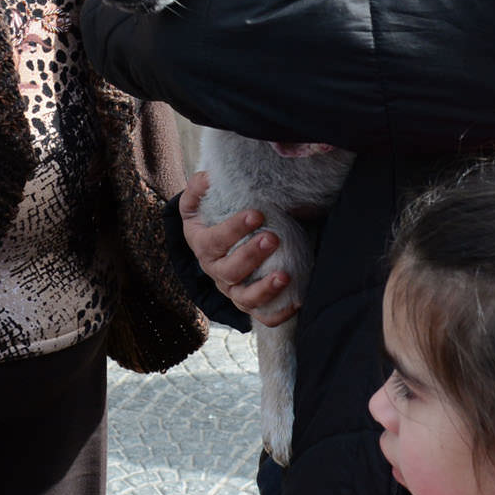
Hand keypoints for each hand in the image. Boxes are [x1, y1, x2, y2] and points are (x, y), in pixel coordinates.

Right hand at [181, 170, 295, 326]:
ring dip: (265, 289)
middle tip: (273, 238)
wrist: (217, 241)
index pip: (214, 241)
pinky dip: (278, 313)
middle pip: (230, 271)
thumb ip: (199, 187)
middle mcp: (216, 271)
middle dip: (251, 255)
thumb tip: (209, 177)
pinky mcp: (250, 303)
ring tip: (285, 275)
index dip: (233, 229)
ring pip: (245, 299)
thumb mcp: (199, 200)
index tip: (256, 214)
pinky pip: (263, 317)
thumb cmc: (212, 216)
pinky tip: (296, 302)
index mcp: (202, 244)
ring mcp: (233, 290)